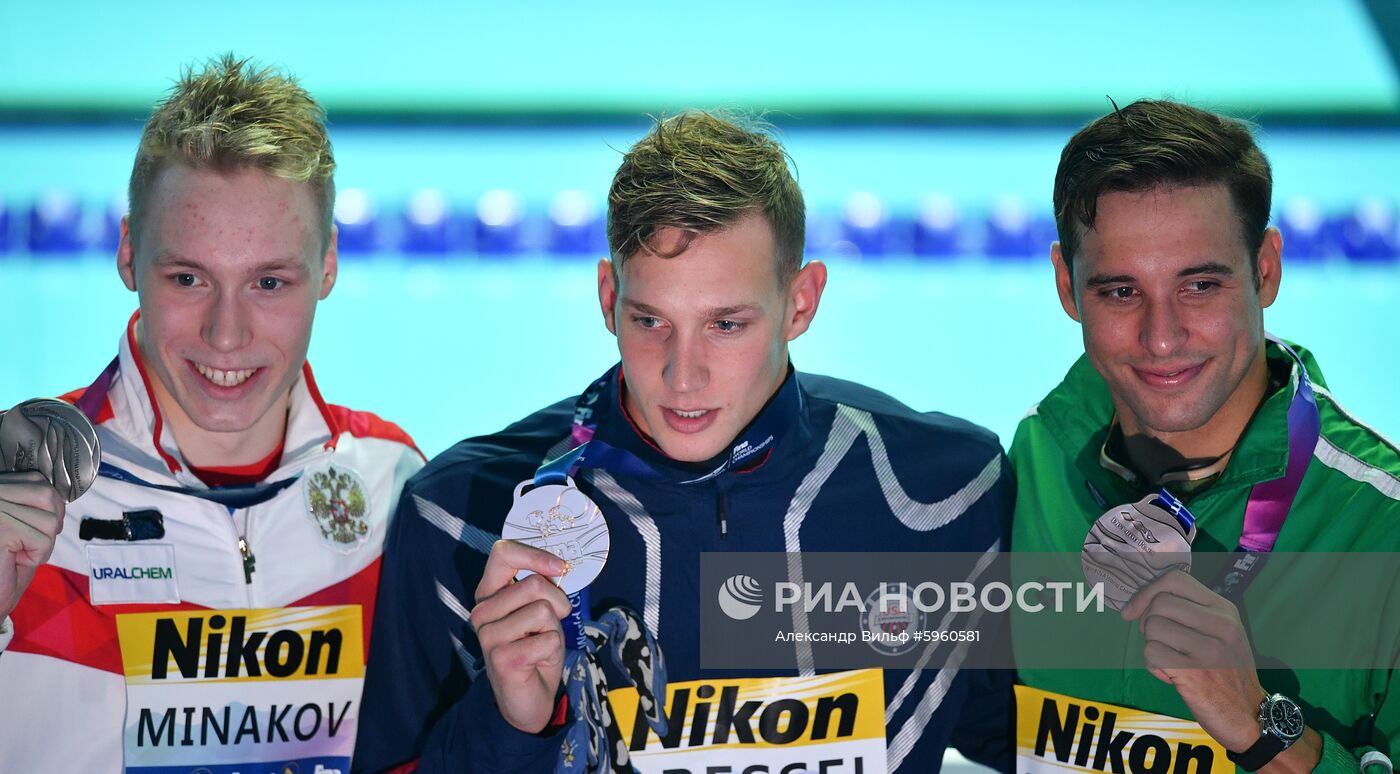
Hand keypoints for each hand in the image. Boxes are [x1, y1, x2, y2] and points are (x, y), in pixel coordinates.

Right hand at [0, 470, 65, 620]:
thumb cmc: (5, 562)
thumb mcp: (23, 524)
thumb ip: (33, 502)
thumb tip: (57, 493)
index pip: (37, 481)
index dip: (49, 506)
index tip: (30, 528)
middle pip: (47, 496)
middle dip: (47, 525)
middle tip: (24, 543)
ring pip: (50, 520)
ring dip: (42, 544)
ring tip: (15, 552)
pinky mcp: (4, 529)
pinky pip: (44, 540)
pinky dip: (36, 556)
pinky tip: (12, 561)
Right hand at [472, 539, 571, 733]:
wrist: (527, 699)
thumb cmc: (535, 648)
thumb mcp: (539, 611)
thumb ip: (541, 588)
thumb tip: (558, 566)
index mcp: (489, 593)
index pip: (503, 553)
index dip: (534, 555)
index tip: (559, 567)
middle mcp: (482, 611)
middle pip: (534, 584)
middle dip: (557, 603)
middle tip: (550, 625)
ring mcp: (488, 635)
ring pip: (543, 611)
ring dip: (554, 629)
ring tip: (541, 644)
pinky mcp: (502, 658)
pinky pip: (549, 639)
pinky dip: (554, 650)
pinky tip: (538, 661)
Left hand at [1121, 569, 1263, 751]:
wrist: (1248, 715)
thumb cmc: (1227, 671)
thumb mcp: (1221, 633)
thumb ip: (1190, 612)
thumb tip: (1142, 601)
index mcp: (1224, 610)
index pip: (1176, 579)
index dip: (1148, 592)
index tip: (1134, 610)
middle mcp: (1221, 625)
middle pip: (1160, 603)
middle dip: (1148, 622)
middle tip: (1160, 642)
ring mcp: (1209, 649)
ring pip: (1152, 627)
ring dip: (1151, 646)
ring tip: (1170, 661)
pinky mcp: (1194, 673)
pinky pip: (1151, 653)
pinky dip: (1152, 665)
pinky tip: (1170, 675)